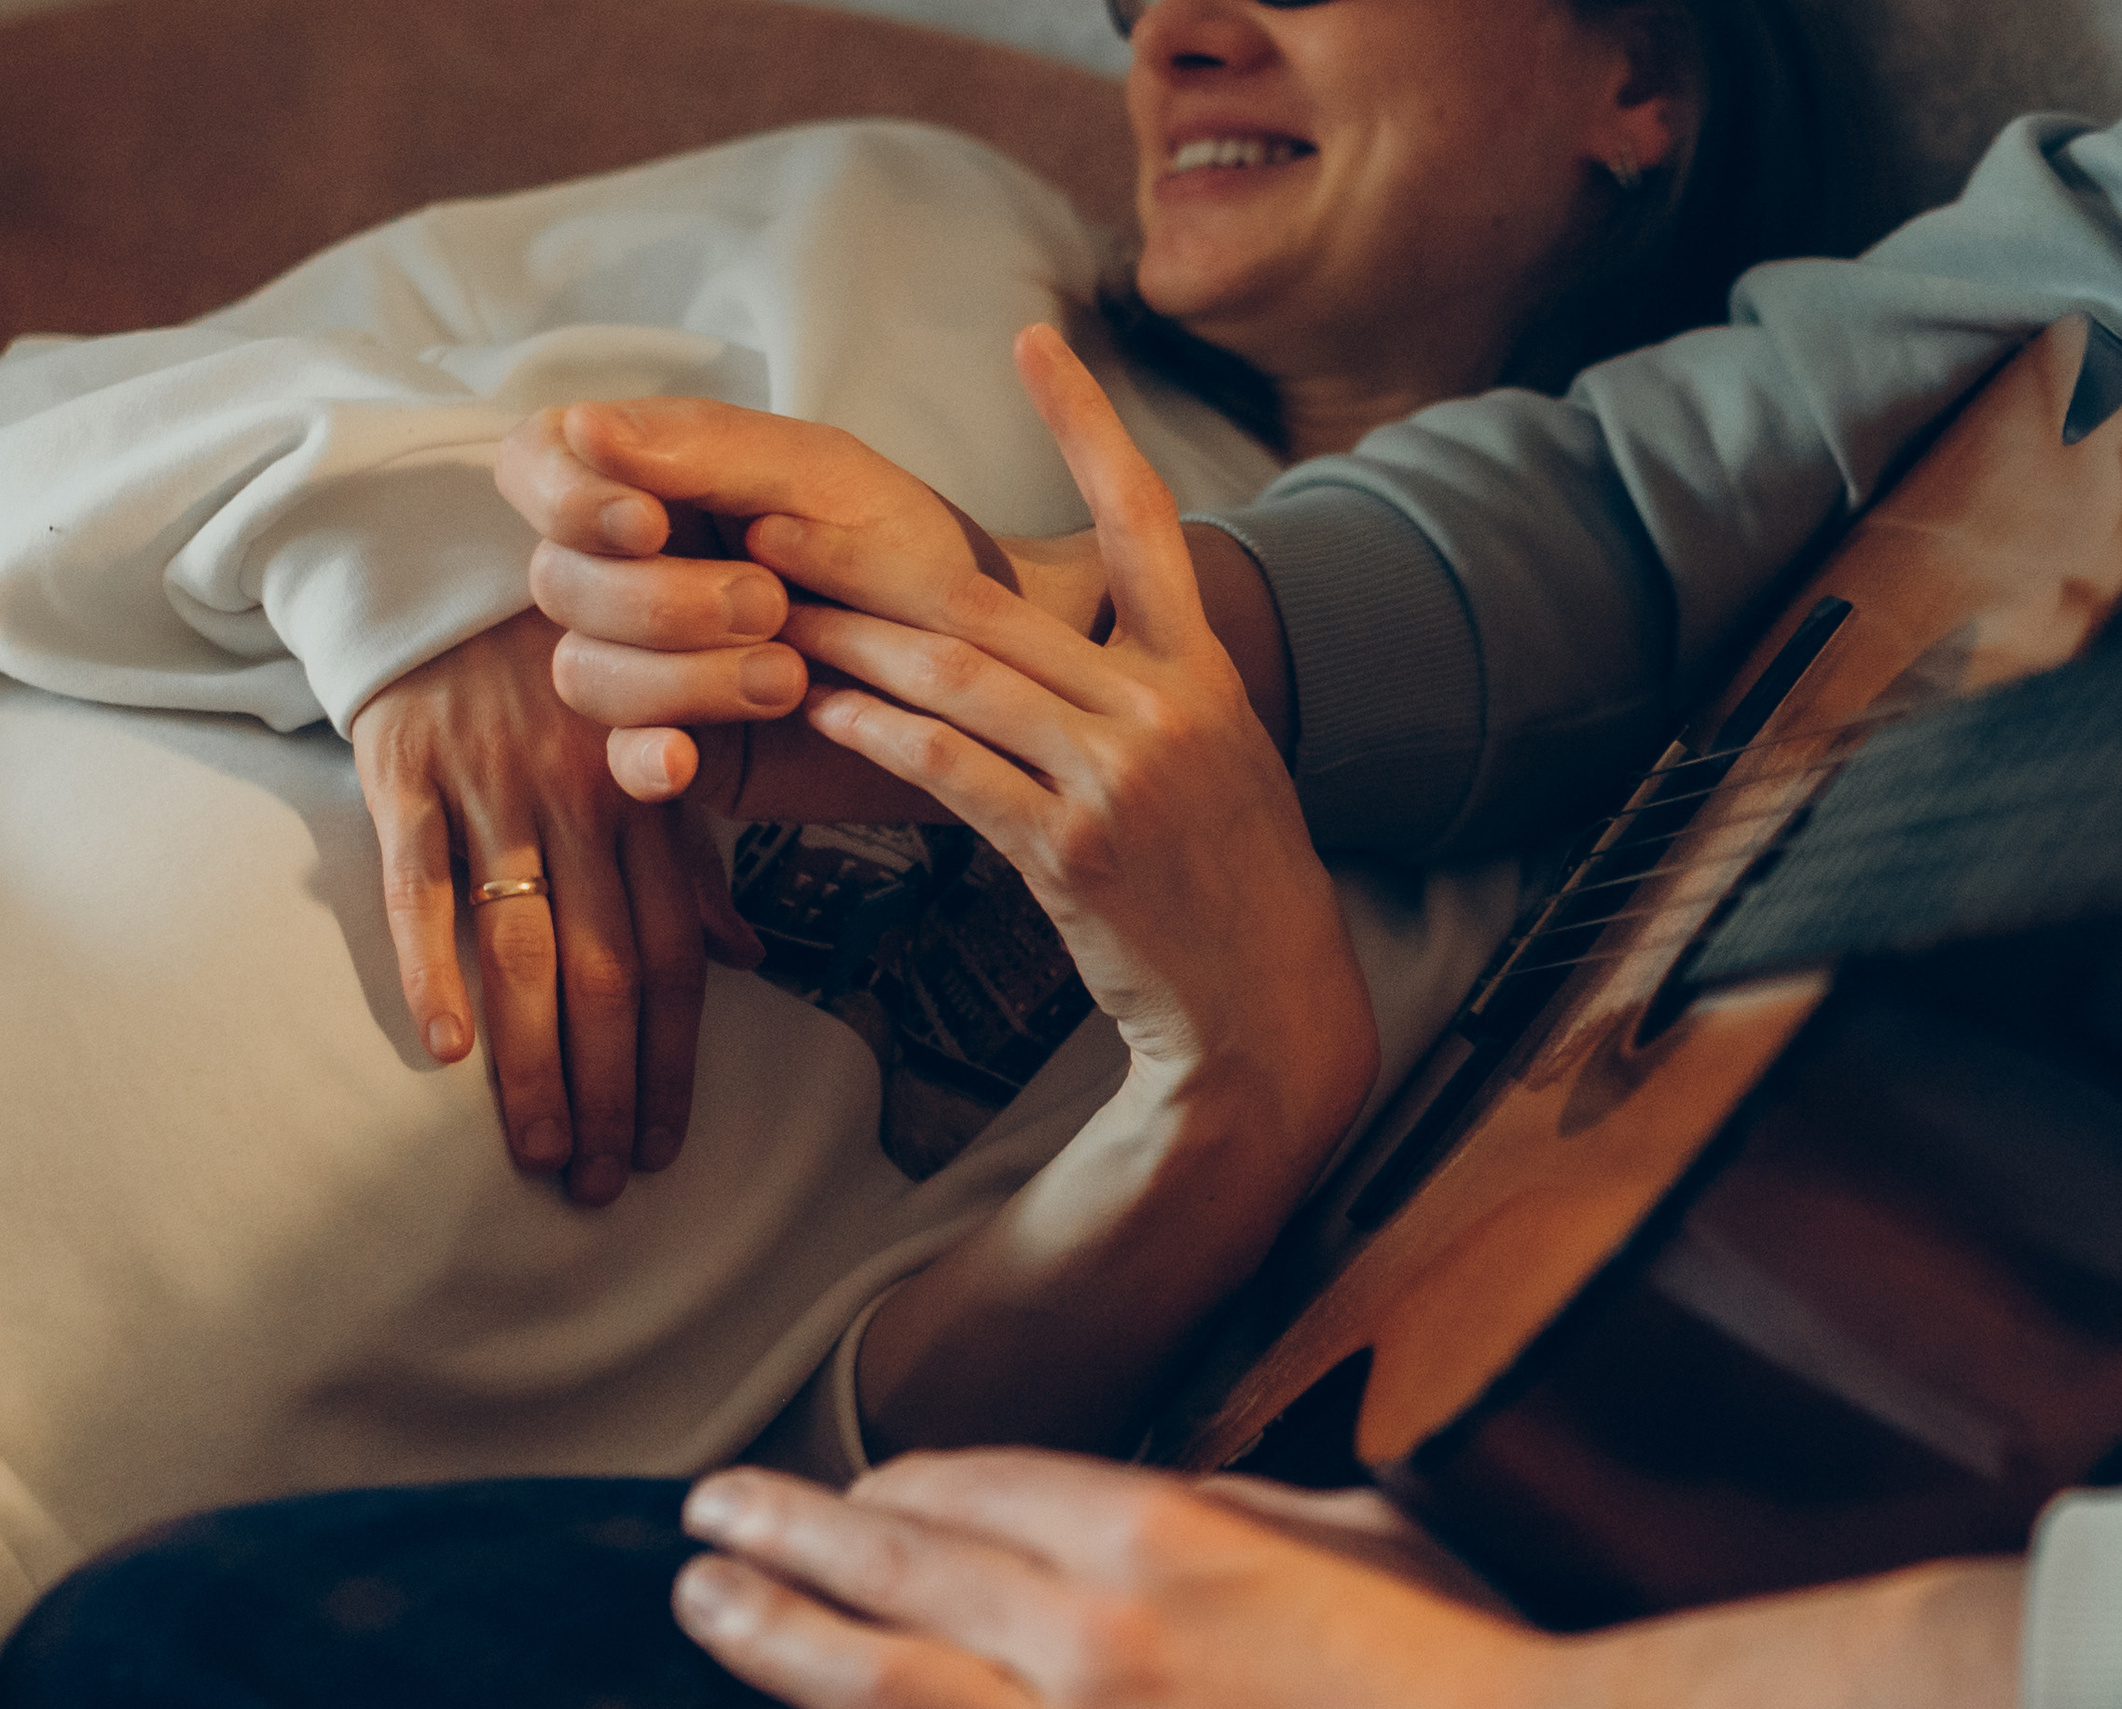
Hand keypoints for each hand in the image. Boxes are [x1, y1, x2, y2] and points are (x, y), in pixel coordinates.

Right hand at [350, 607, 759, 1203]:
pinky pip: (416, 879)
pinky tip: (444, 1049)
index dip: (673, 1056)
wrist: (443, 557)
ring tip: (541, 1150)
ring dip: (533, 1059)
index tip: (665, 1145)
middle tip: (602, 1183)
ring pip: (522, 945)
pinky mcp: (406, 768)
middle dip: (609, 1085)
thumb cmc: (561, 667)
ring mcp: (492, 788)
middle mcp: (579, 802)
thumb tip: (747, 957)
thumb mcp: (649, 742)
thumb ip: (689, 855)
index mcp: (646, 802)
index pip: (671, 957)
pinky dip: (429, 963)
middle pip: (604, 971)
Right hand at [501, 399, 1062, 821]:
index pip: (537, 470)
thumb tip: (583, 425)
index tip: (647, 523)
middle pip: (559, 583)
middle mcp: (633, 571)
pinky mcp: (687, 743)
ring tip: (789, 674)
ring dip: (678, 675)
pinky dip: (644, 759)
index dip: (567, 499)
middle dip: (659, 600)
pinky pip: (622, 759)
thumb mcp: (824, 476)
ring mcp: (653, 663)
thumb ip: (707, 451)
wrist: (993, 656)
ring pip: (585, 672)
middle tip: (770, 606)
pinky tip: (686, 758)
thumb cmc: (908, 546)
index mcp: (652, 483)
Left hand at [503, 397, 1291, 813]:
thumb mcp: (1218, 760)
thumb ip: (1147, 687)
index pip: (1147, 520)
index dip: (1088, 425)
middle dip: (871, 562)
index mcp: (1206, 671)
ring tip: (767, 617)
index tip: (1035, 340)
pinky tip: (823, 710)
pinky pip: (956, 771)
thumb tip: (1051, 637)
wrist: (1267, 1004)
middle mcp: (1168, 707)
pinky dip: (882, 734)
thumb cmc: (1229, 881)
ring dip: (853, 643)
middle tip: (774, 526)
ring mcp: (1122, 776)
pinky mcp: (1074, 850)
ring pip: (963, 679)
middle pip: (998, 605)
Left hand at [672, 1455, 1556, 1708]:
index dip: (890, 1481)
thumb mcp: (1347, 1531)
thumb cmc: (1444, 1663)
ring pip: (874, 1686)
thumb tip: (1152, 1506)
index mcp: (1158, 1541)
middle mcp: (1085, 1642)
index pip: (970, 1486)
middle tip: (711, 1515)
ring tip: (708, 1600)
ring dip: (773, 1634)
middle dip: (787, 1535)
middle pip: (891, 1570)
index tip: (846, 1484)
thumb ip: (1228, 1508)